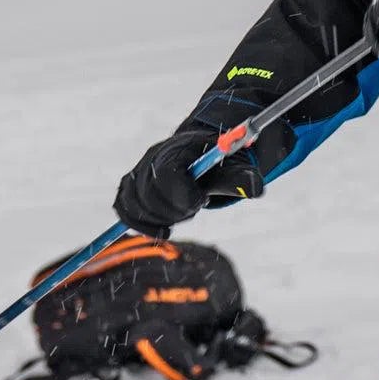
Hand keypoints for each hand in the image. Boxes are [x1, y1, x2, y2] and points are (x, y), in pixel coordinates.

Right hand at [113, 107, 295, 236]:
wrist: (201, 153)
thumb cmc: (219, 163)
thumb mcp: (236, 169)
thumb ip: (242, 179)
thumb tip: (255, 189)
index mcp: (177, 150)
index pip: (166, 175)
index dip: (183, 196)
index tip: (201, 201)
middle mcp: (152, 158)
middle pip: (149, 195)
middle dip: (175, 210)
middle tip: (195, 207)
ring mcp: (138, 172)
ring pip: (134, 204)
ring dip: (159, 219)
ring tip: (181, 214)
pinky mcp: (131, 187)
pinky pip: (123, 208)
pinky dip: (138, 223)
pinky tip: (161, 229)